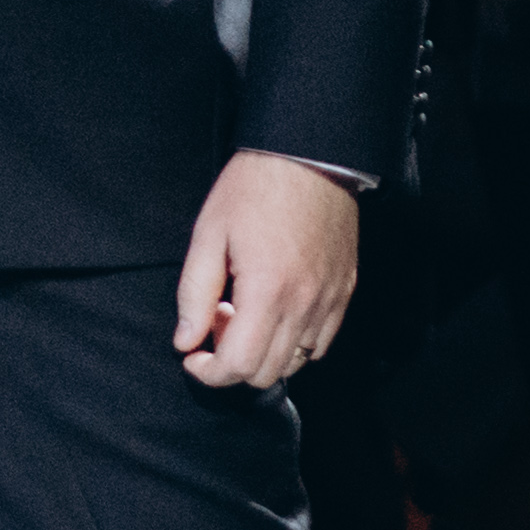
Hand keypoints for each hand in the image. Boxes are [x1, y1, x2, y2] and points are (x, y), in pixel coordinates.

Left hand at [172, 149, 358, 390]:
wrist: (309, 157)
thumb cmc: (252, 190)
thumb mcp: (208, 235)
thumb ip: (195, 294)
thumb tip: (185, 341)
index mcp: (267, 291)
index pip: (240, 366)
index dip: (210, 373)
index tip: (192, 355)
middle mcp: (305, 305)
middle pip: (268, 373)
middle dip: (232, 363)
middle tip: (215, 322)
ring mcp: (330, 301)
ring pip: (296, 362)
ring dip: (263, 352)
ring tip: (244, 311)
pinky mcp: (344, 292)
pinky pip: (320, 343)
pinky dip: (292, 342)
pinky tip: (273, 310)